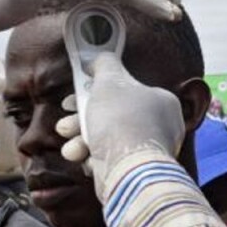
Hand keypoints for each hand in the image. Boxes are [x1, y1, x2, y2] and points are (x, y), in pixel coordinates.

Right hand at [56, 53, 183, 196]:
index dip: (95, 91)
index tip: (74, 96)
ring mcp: (148, 149)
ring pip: (105, 138)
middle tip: (65, 124)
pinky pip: (108, 158)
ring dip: (81, 141)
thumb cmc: (122, 122)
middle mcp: (160, 125)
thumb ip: (104, 65)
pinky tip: (86, 159)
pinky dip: (93, 158)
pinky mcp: (135, 169)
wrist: (128, 170)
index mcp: (161, 101)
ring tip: (72, 147)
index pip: (125, 91)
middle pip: (111, 115)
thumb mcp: (110, 81)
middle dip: (81, 120)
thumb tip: (97, 56)